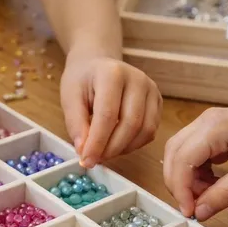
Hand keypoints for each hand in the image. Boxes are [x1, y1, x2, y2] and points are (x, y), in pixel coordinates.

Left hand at [61, 53, 161, 167]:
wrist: (97, 65)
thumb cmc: (82, 81)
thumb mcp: (70, 98)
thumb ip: (76, 125)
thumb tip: (85, 151)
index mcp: (112, 73)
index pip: (108, 115)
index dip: (98, 142)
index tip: (87, 161)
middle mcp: (138, 79)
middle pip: (131, 124)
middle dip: (111, 148)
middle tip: (95, 160)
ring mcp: (151, 90)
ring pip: (145, 130)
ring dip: (123, 149)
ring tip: (104, 153)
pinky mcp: (158, 101)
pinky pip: (150, 131)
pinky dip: (133, 145)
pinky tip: (117, 144)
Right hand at [163, 108, 227, 220]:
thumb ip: (224, 194)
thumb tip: (198, 214)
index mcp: (214, 126)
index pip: (182, 159)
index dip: (180, 189)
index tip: (189, 213)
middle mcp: (206, 121)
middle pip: (175, 154)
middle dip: (179, 184)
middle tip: (194, 208)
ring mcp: (210, 125)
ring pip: (182, 154)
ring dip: (187, 179)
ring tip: (207, 196)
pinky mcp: (217, 133)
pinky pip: (194, 154)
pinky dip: (197, 173)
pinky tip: (212, 185)